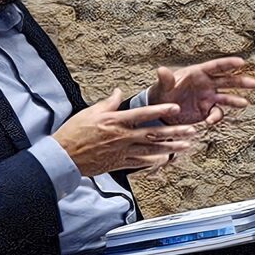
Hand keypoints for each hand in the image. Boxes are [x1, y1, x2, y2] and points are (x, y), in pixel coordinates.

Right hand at [55, 90, 197, 175]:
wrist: (63, 156)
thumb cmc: (73, 133)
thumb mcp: (89, 112)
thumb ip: (108, 103)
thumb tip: (118, 91)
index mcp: (114, 121)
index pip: (142, 114)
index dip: (160, 111)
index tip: (176, 109)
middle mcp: (121, 136)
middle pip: (152, 133)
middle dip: (174, 132)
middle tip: (191, 130)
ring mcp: (121, 151)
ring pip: (150, 149)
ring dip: (170, 148)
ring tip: (186, 146)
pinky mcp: (119, 163)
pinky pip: (140, 163)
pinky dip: (154, 162)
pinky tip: (166, 160)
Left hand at [151, 56, 254, 128]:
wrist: (162, 112)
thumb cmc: (162, 94)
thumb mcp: (162, 87)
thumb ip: (165, 80)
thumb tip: (161, 70)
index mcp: (198, 73)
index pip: (216, 66)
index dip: (229, 64)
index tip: (242, 62)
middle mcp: (207, 84)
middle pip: (227, 81)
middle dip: (240, 82)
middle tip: (253, 84)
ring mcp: (209, 97)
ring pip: (226, 97)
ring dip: (236, 100)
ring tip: (244, 103)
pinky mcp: (207, 110)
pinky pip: (216, 113)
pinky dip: (216, 117)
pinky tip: (211, 121)